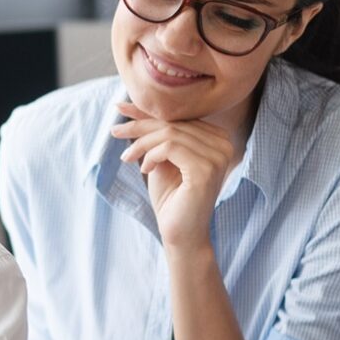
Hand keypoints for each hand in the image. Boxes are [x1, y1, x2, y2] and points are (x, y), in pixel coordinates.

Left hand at [109, 102, 239, 250]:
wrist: (181, 235)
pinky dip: (152, 155)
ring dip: (142, 143)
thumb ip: (155, 134)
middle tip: (115, 130)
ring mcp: (218, 156)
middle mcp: (224, 144)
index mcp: (217, 139)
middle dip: (140, 125)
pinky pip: (171, 147)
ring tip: (128, 157)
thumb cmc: (171, 198)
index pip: (179, 117)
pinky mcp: (206, 169)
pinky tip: (145, 168)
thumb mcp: (160, 158)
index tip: (120, 106)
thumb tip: (131, 104)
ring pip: (169, 133)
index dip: (148, 112)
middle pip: (174, 123)